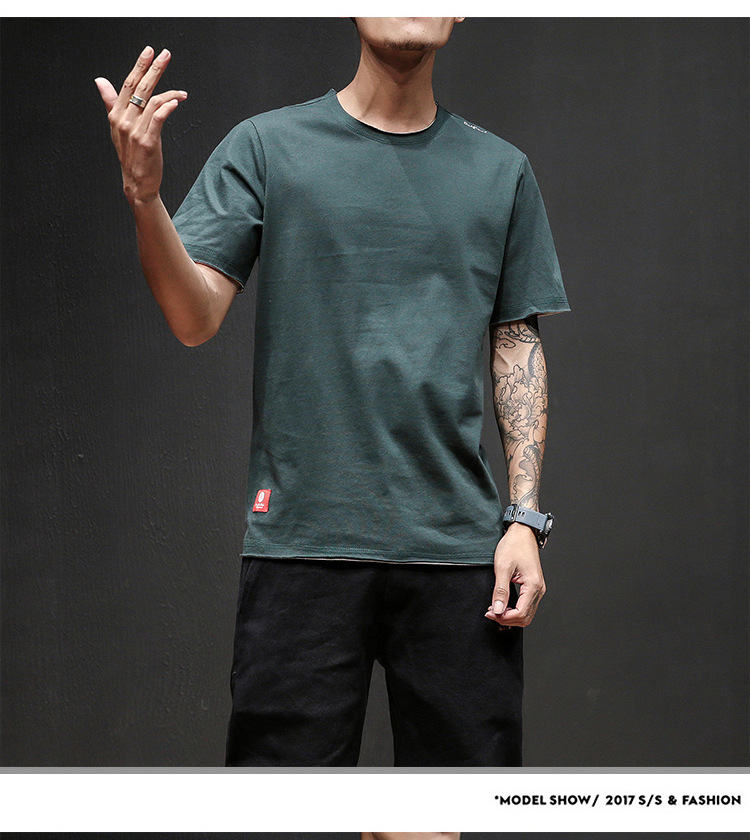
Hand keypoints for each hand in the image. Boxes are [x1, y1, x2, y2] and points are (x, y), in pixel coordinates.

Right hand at [95, 45, 187, 204]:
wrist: (136, 182)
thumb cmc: (130, 155)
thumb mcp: (117, 127)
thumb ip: (111, 102)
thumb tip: (100, 80)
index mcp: (116, 114)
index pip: (127, 84)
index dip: (139, 66)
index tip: (149, 51)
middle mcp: (124, 120)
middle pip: (140, 88)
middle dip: (154, 69)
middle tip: (166, 54)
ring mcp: (135, 131)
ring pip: (152, 102)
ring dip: (170, 92)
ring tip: (182, 92)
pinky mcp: (148, 142)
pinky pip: (158, 119)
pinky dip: (167, 108)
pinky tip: (176, 101)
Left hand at [485, 522, 545, 627]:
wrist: (522, 533)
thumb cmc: (514, 546)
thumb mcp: (502, 567)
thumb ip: (500, 591)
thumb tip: (498, 610)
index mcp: (533, 586)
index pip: (520, 613)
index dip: (504, 617)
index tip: (490, 613)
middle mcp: (539, 589)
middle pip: (525, 617)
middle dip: (507, 619)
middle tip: (490, 613)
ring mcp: (538, 589)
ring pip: (527, 614)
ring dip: (511, 616)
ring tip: (495, 610)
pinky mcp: (534, 587)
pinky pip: (527, 606)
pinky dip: (515, 610)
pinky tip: (503, 605)